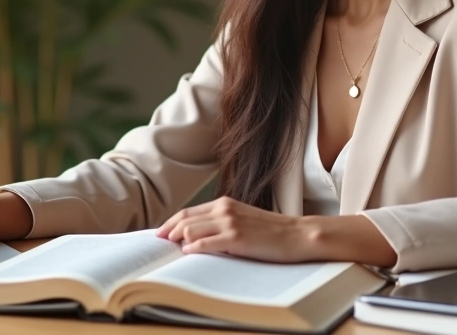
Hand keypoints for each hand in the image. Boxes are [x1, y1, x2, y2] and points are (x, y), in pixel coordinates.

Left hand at [155, 196, 312, 262]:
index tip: (161, 232)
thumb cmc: (271, 231)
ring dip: (179, 241)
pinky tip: (188, 254)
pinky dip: (193, 249)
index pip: (189, 211)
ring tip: (173, 250)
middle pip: (185, 219)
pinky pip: (205, 244)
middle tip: (159, 243)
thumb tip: (196, 235)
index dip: (171, 222)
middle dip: (168, 231)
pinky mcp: (236, 238)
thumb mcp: (243, 219)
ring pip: (191, 230)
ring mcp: (230, 223)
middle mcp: (224, 209)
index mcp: (225, 203)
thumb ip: (221, 222)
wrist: (297, 235)